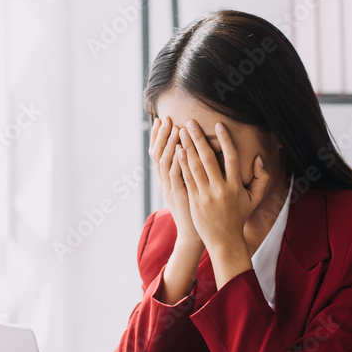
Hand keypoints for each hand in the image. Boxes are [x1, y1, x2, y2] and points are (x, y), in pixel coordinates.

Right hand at [150, 116, 201, 249]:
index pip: (157, 153)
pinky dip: (177, 161)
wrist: (193, 234)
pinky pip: (175, 175)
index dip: (157, 137)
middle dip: (161, 135)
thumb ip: (185, 170)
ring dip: (169, 144)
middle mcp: (164, 182)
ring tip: (174, 128)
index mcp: (165, 179)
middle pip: (157, 154)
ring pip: (164, 162)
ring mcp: (170, 189)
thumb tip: (189, 151)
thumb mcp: (185, 188)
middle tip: (166, 118)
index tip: (160, 120)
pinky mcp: (179, 196)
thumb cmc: (194, 210)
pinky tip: (181, 149)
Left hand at [177, 119, 270, 269]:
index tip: (218, 125)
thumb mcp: (254, 199)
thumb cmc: (239, 217)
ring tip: (181, 132)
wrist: (224, 240)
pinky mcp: (194, 201)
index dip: (225, 140)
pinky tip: (178, 151)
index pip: (232, 158)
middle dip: (199, 139)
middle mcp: (221, 189)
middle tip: (190, 123)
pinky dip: (182, 164)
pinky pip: (187, 179)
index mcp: (236, 187)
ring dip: (187, 148)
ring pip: (195, 167)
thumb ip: (261, 178)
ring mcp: (206, 195)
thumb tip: (259, 158)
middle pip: (208, 159)